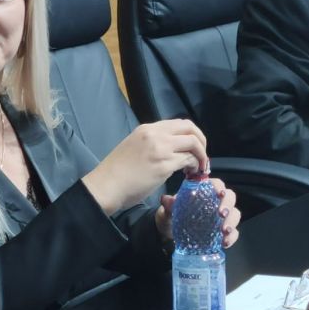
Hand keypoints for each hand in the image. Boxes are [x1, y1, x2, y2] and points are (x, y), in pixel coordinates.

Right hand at [82, 120, 207, 214]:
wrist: (106, 185)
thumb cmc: (117, 171)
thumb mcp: (134, 146)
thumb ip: (152, 143)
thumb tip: (170, 148)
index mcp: (147, 129)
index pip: (179, 123)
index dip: (192, 135)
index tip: (193, 148)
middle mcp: (155, 135)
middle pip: (190, 129)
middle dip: (202, 142)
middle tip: (202, 157)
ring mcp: (161, 149)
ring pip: (193, 144)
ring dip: (201, 156)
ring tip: (197, 168)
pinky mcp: (164, 166)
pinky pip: (188, 161)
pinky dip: (194, 167)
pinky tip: (190, 174)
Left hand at [154, 178, 239, 247]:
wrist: (170, 234)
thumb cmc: (171, 216)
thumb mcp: (168, 211)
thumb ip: (169, 205)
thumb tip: (166, 199)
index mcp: (203, 192)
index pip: (216, 184)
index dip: (219, 187)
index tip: (219, 194)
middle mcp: (214, 202)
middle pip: (230, 197)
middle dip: (228, 205)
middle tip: (221, 214)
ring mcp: (220, 217)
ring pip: (234, 214)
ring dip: (232, 221)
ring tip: (224, 230)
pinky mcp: (222, 231)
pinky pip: (233, 232)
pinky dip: (232, 236)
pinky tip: (225, 242)